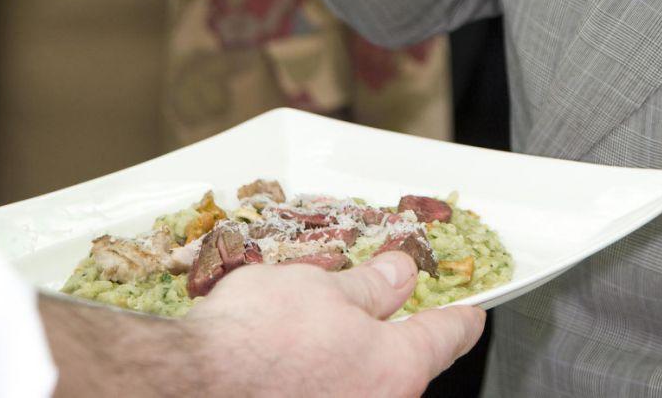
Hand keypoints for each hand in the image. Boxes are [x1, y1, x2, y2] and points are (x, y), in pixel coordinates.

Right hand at [190, 251, 484, 397]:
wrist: (189, 385)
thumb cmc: (255, 337)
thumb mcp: (322, 288)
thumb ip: (371, 286)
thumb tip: (401, 275)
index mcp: (394, 368)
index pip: (444, 337)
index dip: (461, 318)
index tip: (472, 314)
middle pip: (401, 368)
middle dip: (388, 337)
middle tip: (375, 308)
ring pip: (360, 385)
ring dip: (346, 359)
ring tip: (308, 331)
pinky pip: (326, 392)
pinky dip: (317, 377)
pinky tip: (287, 360)